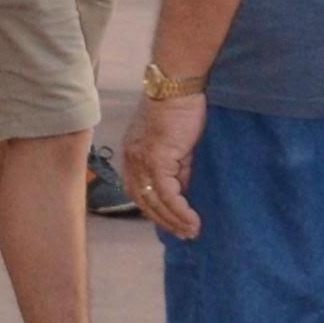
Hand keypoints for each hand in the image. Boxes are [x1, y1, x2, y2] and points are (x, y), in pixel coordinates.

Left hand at [118, 89, 205, 235]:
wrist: (177, 88)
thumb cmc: (179, 111)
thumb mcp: (175, 146)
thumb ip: (176, 169)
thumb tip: (183, 193)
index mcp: (131, 155)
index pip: (136, 191)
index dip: (154, 210)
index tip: (171, 224)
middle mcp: (131, 160)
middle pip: (143, 201)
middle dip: (164, 221)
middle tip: (185, 234)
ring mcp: (141, 160)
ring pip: (154, 201)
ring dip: (174, 220)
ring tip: (192, 231)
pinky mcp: (156, 159)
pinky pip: (167, 194)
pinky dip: (180, 211)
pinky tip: (193, 220)